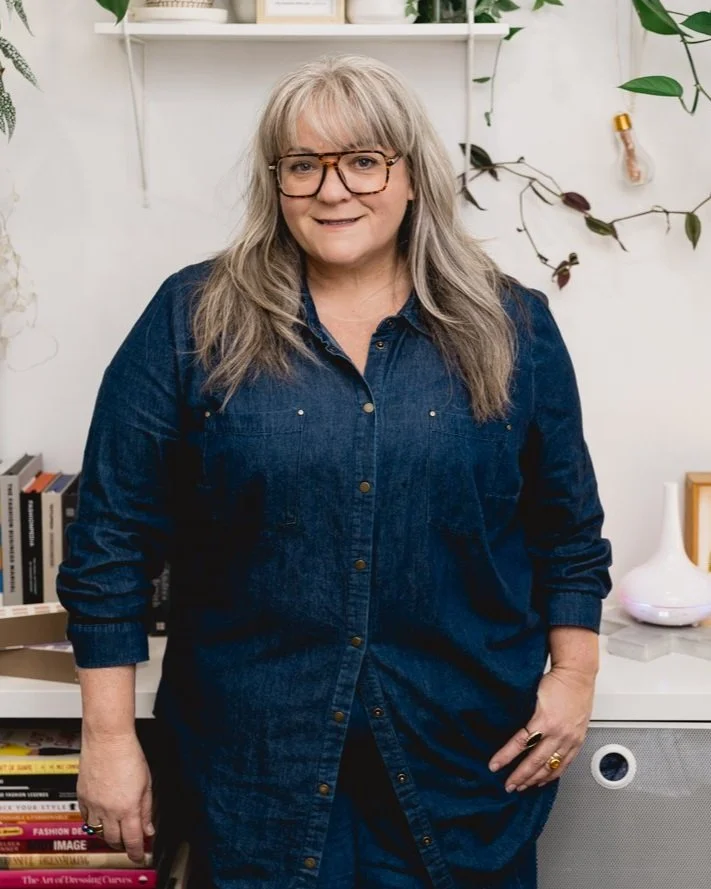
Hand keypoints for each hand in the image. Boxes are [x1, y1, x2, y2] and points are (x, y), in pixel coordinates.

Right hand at [78, 731, 153, 863]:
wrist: (107, 739)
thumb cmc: (128, 754)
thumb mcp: (146, 782)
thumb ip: (146, 808)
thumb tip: (148, 828)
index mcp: (128, 807)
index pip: (133, 840)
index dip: (136, 852)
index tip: (140, 857)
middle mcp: (109, 809)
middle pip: (114, 840)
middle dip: (123, 845)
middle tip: (129, 842)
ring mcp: (93, 804)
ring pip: (98, 832)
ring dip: (108, 835)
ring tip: (117, 829)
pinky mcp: (82, 797)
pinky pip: (85, 819)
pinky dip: (94, 822)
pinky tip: (101, 817)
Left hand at [488, 666, 595, 792]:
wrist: (577, 675)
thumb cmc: (556, 681)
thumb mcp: (533, 696)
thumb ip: (525, 715)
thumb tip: (510, 730)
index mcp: (545, 720)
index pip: (520, 743)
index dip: (506, 756)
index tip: (494, 766)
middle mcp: (559, 733)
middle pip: (536, 761)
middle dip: (520, 776)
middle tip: (508, 785)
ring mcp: (570, 739)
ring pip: (551, 766)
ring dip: (535, 779)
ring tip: (522, 787)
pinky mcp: (578, 741)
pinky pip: (565, 763)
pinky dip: (553, 774)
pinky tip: (544, 780)